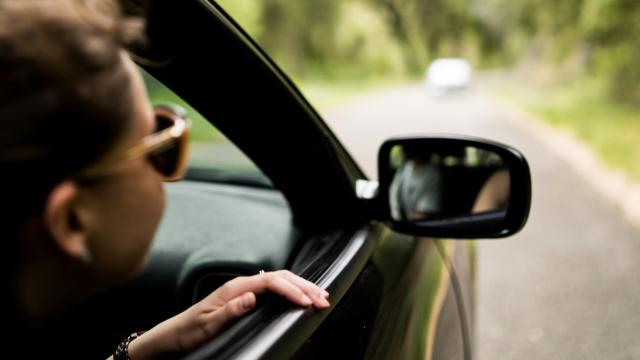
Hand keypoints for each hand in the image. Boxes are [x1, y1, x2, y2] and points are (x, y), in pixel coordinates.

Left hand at [126, 270, 329, 358]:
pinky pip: (273, 289)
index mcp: (235, 288)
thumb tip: (252, 297)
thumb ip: (230, 310)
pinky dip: (291, 291)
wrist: (172, 337)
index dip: (292, 290)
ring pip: (279, 281)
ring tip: (319, 295)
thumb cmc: (188, 332)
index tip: (306, 302)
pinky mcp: (245, 299)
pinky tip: (300, 297)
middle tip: (324, 298)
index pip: (271, 281)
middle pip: (280, 277)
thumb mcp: (208, 325)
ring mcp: (244, 291)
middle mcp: (241, 285)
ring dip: (301, 287)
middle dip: (304, 286)